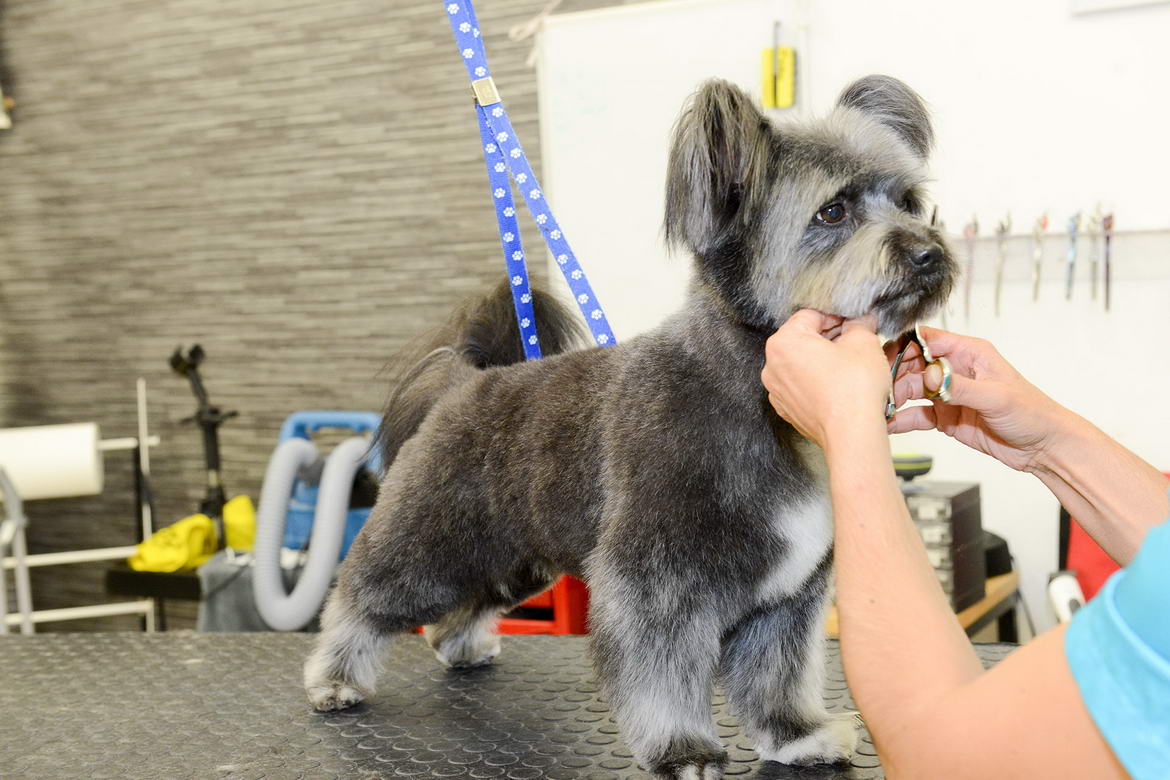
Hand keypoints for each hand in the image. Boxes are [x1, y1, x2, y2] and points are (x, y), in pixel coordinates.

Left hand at [762, 310, 888, 447]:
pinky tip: (839, 385)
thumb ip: (859, 324)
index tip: (853, 322)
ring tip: (849, 365)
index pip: (810, 315)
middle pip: (803, 340)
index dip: (836, 316)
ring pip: (802, 364)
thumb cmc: (854, 389)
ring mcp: (777, 390)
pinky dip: (817, 382)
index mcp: (784, 342)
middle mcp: (772, 366)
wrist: (851, 434)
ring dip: (823, 360)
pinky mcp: (787, 409)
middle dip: (829, 338)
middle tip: (855, 341)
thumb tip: (861, 321)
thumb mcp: (864, 342)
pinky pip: (802, 386)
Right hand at [886, 327, 1071, 471]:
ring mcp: (947, 394)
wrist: (1043, 447)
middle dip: (892, 375)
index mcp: (968, 353)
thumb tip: (930, 377)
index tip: (883, 360)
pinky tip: (887, 425)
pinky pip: (916, 415)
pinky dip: (901, 420)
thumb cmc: (1032, 413)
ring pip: (909, 389)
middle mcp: (954, 369)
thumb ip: (960, 386)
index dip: (903, 347)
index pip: (927, 340)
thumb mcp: (996, 397)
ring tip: (876, 408)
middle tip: (875, 389)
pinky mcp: (944, 416)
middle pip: (911, 365)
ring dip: (893, 398)